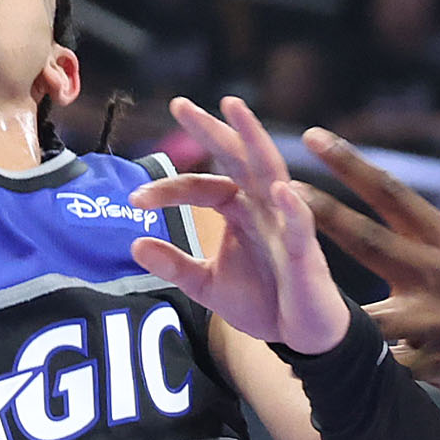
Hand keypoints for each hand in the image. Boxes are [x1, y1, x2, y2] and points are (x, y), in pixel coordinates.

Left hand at [130, 97, 351, 350]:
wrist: (299, 335)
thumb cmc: (262, 302)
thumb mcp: (206, 285)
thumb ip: (174, 264)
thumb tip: (134, 243)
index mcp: (238, 210)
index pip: (200, 186)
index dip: (167, 190)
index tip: (135, 200)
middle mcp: (261, 207)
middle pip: (236, 158)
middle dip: (211, 130)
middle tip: (179, 103)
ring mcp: (285, 224)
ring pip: (270, 172)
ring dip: (253, 139)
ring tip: (235, 109)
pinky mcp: (304, 252)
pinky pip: (300, 224)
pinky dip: (292, 207)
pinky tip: (280, 190)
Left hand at [297, 116, 439, 408]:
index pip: (392, 192)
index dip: (350, 164)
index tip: (313, 137)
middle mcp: (436, 274)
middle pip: (367, 240)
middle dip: (319, 215)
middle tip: (275, 191)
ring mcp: (433, 321)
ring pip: (368, 311)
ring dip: (326, 304)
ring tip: (276, 294)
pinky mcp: (434, 364)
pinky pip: (387, 367)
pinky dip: (359, 367)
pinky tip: (316, 364)